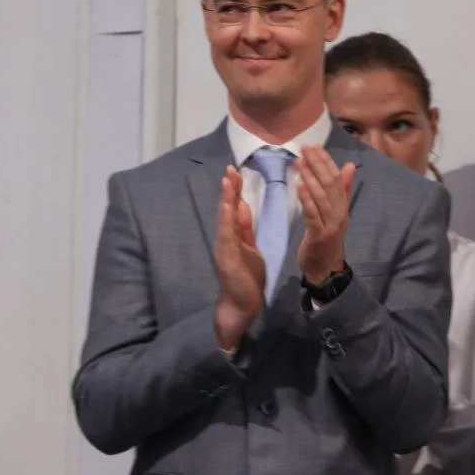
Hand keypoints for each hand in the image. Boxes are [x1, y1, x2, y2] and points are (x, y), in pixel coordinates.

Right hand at [214, 166, 264, 349]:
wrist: (242, 305)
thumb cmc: (246, 278)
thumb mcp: (250, 248)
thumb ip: (245, 229)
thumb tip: (243, 206)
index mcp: (234, 236)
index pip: (234, 209)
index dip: (234, 190)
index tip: (236, 171)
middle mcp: (225, 239)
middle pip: (227, 210)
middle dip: (229, 189)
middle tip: (230, 168)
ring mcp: (224, 248)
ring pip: (225, 220)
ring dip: (226, 200)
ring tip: (227, 181)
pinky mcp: (227, 259)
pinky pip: (227, 236)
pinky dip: (227, 220)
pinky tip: (229, 207)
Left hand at [295, 146, 355, 283]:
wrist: (325, 269)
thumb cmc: (326, 239)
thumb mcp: (335, 213)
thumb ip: (341, 190)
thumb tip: (349, 165)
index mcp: (343, 206)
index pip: (337, 179)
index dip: (326, 161)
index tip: (314, 146)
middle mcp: (340, 213)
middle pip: (330, 184)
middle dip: (318, 164)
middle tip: (304, 148)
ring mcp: (331, 225)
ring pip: (322, 197)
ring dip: (310, 177)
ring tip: (300, 162)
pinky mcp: (319, 235)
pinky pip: (313, 214)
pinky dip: (307, 199)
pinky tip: (299, 186)